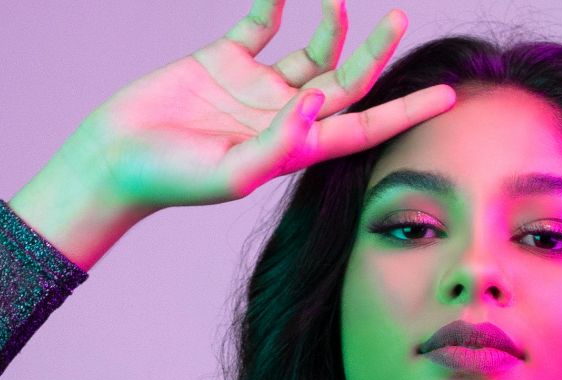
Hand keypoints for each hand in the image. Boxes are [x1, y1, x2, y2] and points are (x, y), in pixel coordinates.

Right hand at [69, 0, 455, 211]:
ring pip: (310, 51)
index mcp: (296, 148)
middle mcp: (285, 117)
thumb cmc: (172, 179)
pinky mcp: (222, 61)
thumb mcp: (232, 173)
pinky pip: (259, 25)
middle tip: (398, 17)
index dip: (407, 112)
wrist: (114, 159)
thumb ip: (281, 143)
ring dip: (331, 25)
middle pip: (346, 81)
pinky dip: (274, 3)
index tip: (447, 96)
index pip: (365, 128)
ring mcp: (256, 88)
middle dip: (375, 52)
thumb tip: (321, 102)